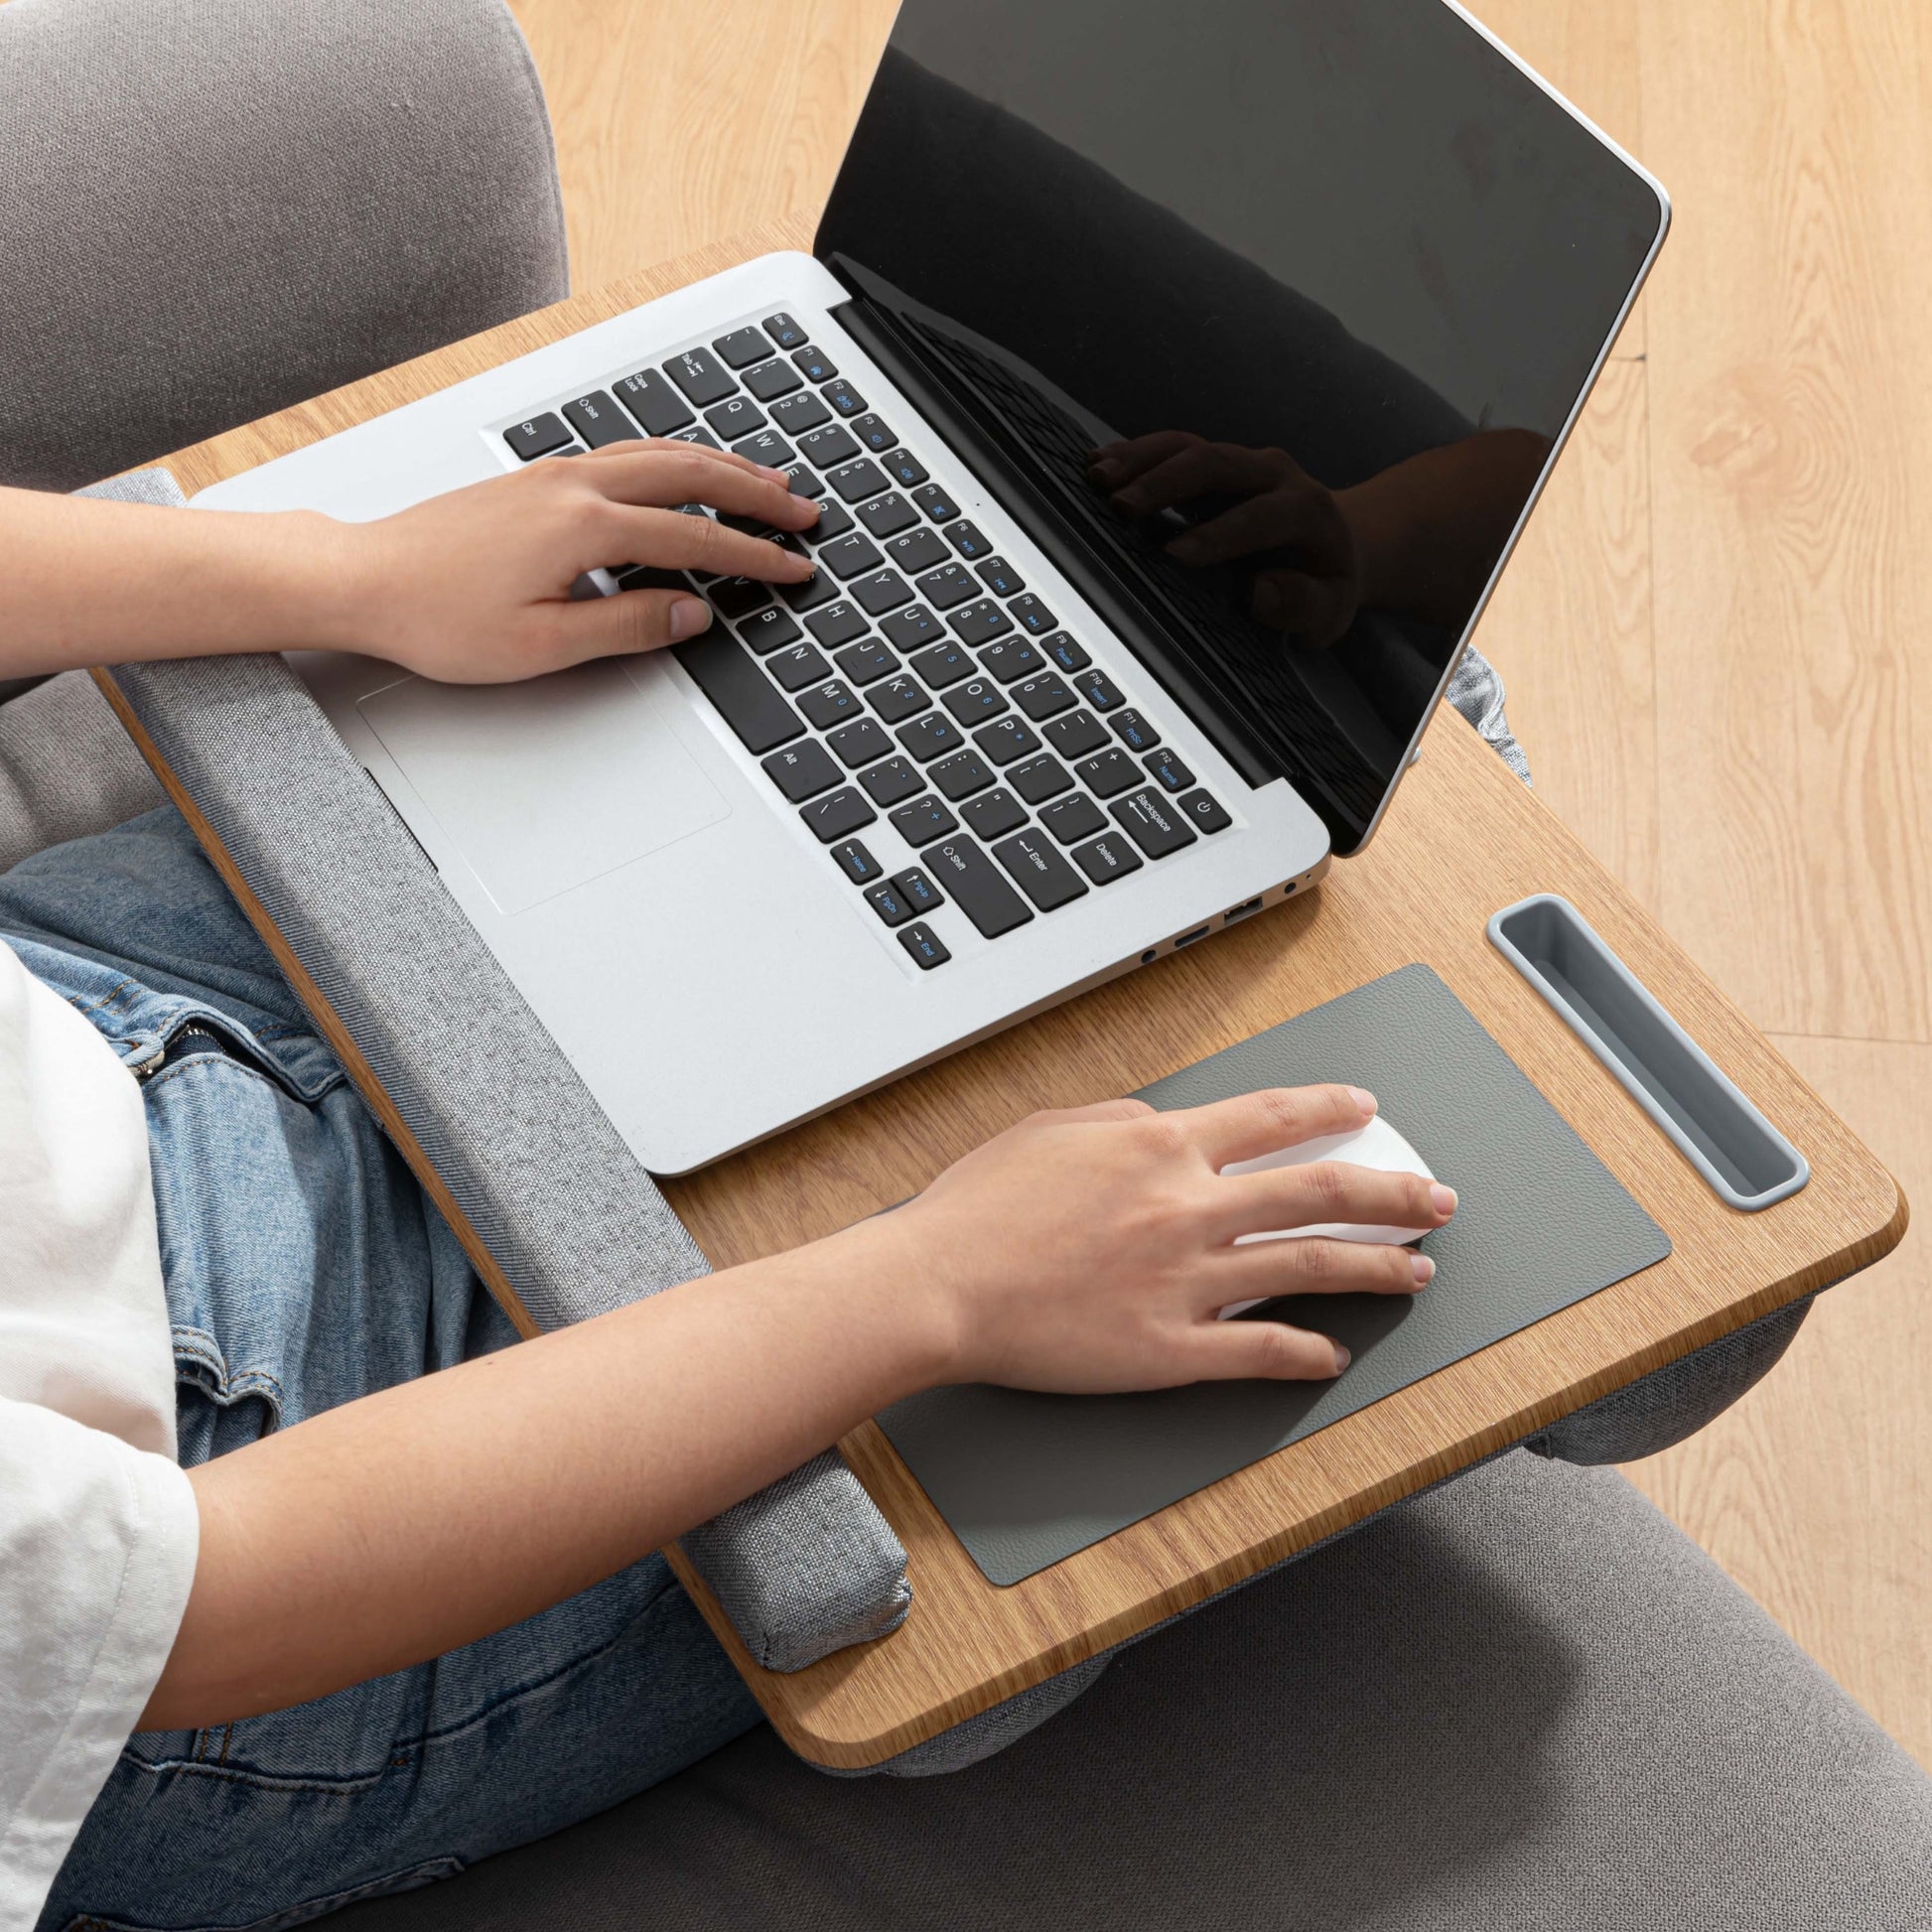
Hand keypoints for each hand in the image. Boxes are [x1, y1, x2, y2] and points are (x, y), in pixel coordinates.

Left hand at [322, 439, 820, 680]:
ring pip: (658, 453)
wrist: (364, 578)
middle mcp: (573, 485)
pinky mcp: (535, 478)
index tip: (794, 567)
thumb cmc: (437, 615)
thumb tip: (691, 612)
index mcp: (583, 525)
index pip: (695, 537)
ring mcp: (553, 474)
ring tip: (765, 483)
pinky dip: (673, 459)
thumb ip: (627, 626)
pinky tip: (683, 471)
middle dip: (755, 492)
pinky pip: (625, 453)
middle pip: (690, 473)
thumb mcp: (542, 644)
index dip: (753, 556)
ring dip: (719, 465)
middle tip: (804, 511)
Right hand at [890, 1084, 1454, 1391]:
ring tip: (1416, 1273)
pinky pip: (1258, 1350)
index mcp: (1159, 1147)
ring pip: (1308, 1269)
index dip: (1330, 1111)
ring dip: (1374, 1269)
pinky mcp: (1168, 1349)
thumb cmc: (978, 1209)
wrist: (938, 1284)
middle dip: (1391, 1193)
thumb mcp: (1050, 1129)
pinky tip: (1331, 1354)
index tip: (1365, 1110)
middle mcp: (1187, 1207)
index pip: (1272, 1118)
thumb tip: (1165, 1124)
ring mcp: (1184, 1281)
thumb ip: (1121, 1122)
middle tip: (1433, 1198)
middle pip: (1317, 1192)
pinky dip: (1304, 1353)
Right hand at [1087, 431, 1360, 646]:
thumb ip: (1304, 605)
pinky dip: (1134, 454)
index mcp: (1308, 510)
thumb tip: (1260, 592)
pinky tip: (1099, 465)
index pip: (1261, 514)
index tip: (1175, 555)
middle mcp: (1274, 475)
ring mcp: (1240, 464)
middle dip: (1166, 482)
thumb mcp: (1330, 610)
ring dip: (1140, 459)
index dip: (1218, 533)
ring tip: (1098, 478)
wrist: (1333, 546)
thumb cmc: (1324, 584)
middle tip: (1121, 507)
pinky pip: (1172, 447)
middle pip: (1218, 463)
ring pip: (1189, 446)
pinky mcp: (1212, 465)